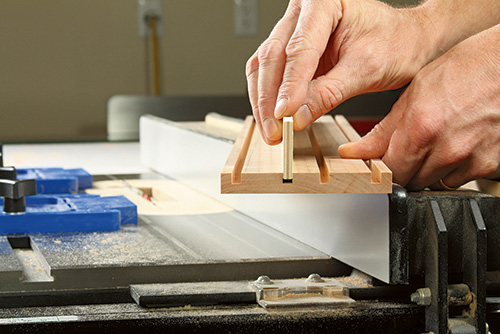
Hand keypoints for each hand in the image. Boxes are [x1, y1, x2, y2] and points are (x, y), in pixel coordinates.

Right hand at [246, 0, 434, 144]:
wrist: (407, 40)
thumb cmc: (396, 43)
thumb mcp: (367, 69)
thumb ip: (329, 92)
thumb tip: (298, 117)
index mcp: (324, 2)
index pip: (299, 49)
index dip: (289, 85)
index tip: (285, 115)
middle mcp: (303, 12)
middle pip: (272, 56)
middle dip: (270, 99)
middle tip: (274, 129)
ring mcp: (294, 30)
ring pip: (264, 66)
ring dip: (264, 102)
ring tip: (272, 130)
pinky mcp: (292, 50)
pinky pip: (270, 73)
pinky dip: (269, 98)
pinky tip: (273, 118)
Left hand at [338, 25, 499, 189]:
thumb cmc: (467, 68)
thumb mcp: (414, 92)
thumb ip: (384, 130)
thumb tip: (357, 151)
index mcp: (420, 129)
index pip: (388, 171)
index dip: (381, 168)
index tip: (379, 163)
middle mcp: (445, 149)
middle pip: (409, 181)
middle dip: (403, 168)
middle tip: (411, 146)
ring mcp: (469, 159)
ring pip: (433, 182)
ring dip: (429, 169)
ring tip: (439, 139)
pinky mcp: (488, 165)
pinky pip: (459, 179)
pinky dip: (454, 167)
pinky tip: (457, 142)